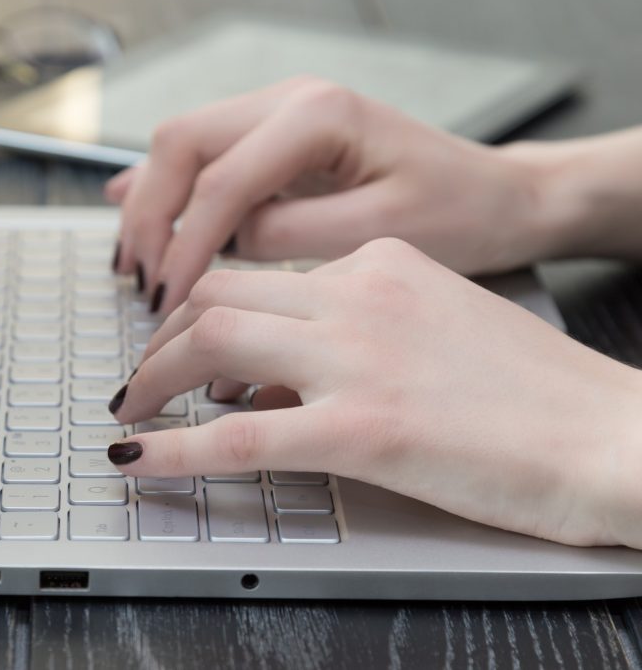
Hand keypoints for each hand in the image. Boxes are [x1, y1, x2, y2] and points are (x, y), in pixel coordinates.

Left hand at [107, 238, 641, 548]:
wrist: (612, 433)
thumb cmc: (535, 393)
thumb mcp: (436, 325)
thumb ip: (354, 333)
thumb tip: (270, 380)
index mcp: (381, 263)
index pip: (263, 274)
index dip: (207, 312)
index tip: (185, 346)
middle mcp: (360, 294)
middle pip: (219, 292)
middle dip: (163, 335)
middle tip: (142, 376)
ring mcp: (357, 357)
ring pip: (212, 338)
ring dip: (153, 374)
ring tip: (131, 410)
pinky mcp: (363, 428)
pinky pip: (237, 434)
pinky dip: (172, 448)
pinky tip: (137, 462)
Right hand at [110, 76, 560, 313]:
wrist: (497, 197)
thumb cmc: (458, 213)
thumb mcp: (380, 236)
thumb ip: (291, 236)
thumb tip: (223, 248)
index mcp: (318, 116)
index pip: (221, 182)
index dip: (185, 246)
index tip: (169, 303)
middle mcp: (291, 102)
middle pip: (181, 145)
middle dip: (150, 216)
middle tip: (141, 283)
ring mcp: (280, 116)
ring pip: (182, 147)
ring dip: (151, 204)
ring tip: (135, 265)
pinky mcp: (278, 142)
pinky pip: (204, 157)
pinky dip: (169, 192)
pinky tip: (135, 213)